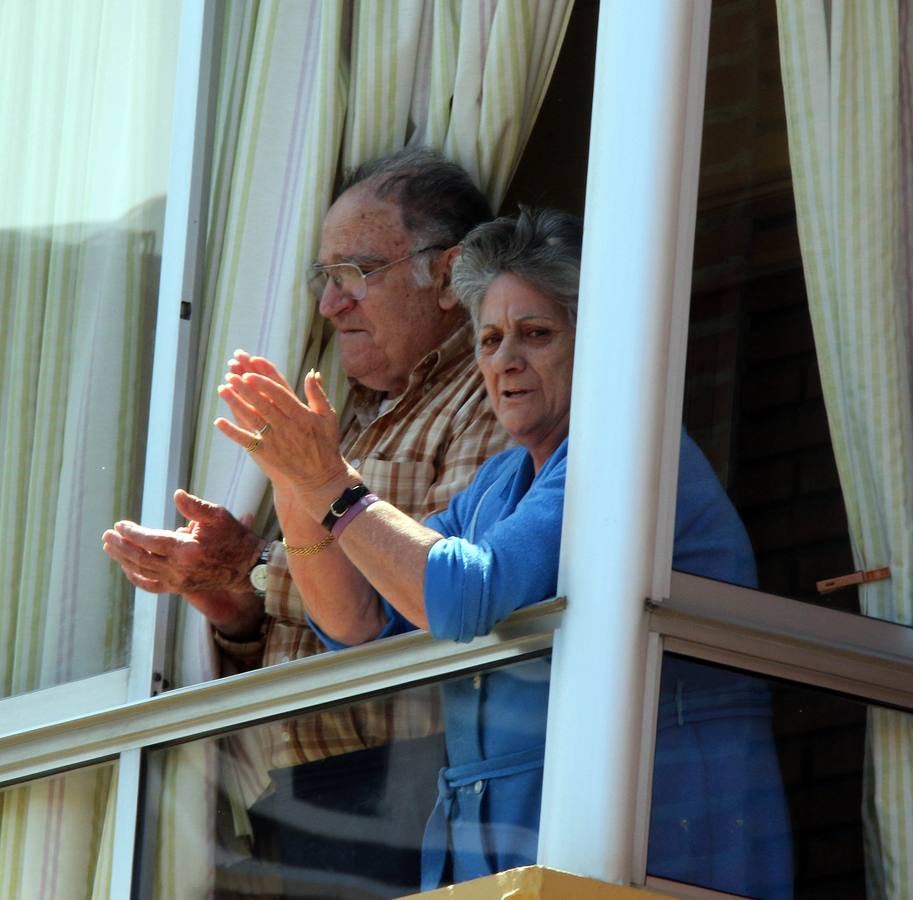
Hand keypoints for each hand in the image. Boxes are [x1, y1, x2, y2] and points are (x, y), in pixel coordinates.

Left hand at [101, 489, 264, 636]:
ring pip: (142, 572)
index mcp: (186, 550)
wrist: (248, 567)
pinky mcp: (180, 588)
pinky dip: (136, 577)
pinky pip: (152, 586)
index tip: (119, 525)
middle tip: (107, 535)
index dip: (132, 533)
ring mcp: (178, 581)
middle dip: (121, 546)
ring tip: (109, 548)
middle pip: (140, 558)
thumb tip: (176, 495)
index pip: (150, 541)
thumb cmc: (234, 538)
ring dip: (123, 560)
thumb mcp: (218, 516)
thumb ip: (195, 506)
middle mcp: (178, 569)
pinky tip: (127, 568)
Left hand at [215, 353, 353, 514]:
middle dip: (246, 389)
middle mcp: (288, 428)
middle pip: (263, 405)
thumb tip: (312, 372)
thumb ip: (318, 395)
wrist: (320, 477)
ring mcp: (276, 442)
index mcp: (303, 416)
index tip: (251, 370)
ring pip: (252, 419)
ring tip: (222, 388)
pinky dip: (232, 432)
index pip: (280, 395)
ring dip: (236, 404)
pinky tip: (218, 421)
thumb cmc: (325, 443)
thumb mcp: (328, 417)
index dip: (265, 382)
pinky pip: (247, 441)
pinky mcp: (267, 454)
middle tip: (232, 375)